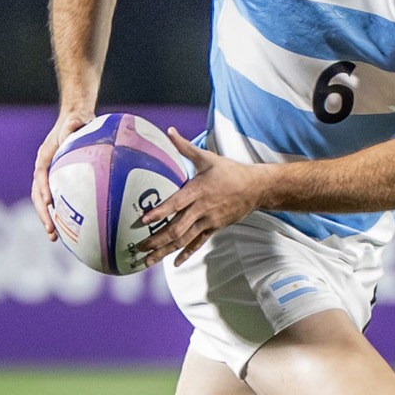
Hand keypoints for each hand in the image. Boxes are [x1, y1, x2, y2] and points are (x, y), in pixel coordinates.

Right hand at [30, 108, 91, 239]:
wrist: (74, 121)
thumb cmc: (77, 122)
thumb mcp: (77, 120)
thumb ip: (75, 122)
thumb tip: (76, 121)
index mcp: (45, 155)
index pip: (40, 174)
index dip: (42, 188)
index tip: (48, 202)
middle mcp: (43, 169)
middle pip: (37, 194)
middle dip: (43, 213)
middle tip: (51, 231)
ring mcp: (48, 177)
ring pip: (43, 202)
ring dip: (47, 219)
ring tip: (54, 237)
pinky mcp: (56, 183)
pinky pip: (55, 201)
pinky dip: (58, 215)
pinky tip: (69, 230)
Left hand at [133, 130, 260, 265]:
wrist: (256, 188)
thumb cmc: (229, 171)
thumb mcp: (207, 157)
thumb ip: (185, 147)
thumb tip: (169, 130)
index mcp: (197, 190)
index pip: (175, 203)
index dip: (159, 212)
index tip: (143, 221)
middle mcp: (201, 208)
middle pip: (177, 228)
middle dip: (156, 239)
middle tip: (138, 247)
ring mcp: (208, 221)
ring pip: (184, 239)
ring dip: (165, 251)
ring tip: (148, 259)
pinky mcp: (214, 228)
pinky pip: (198, 243)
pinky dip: (186, 254)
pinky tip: (175, 263)